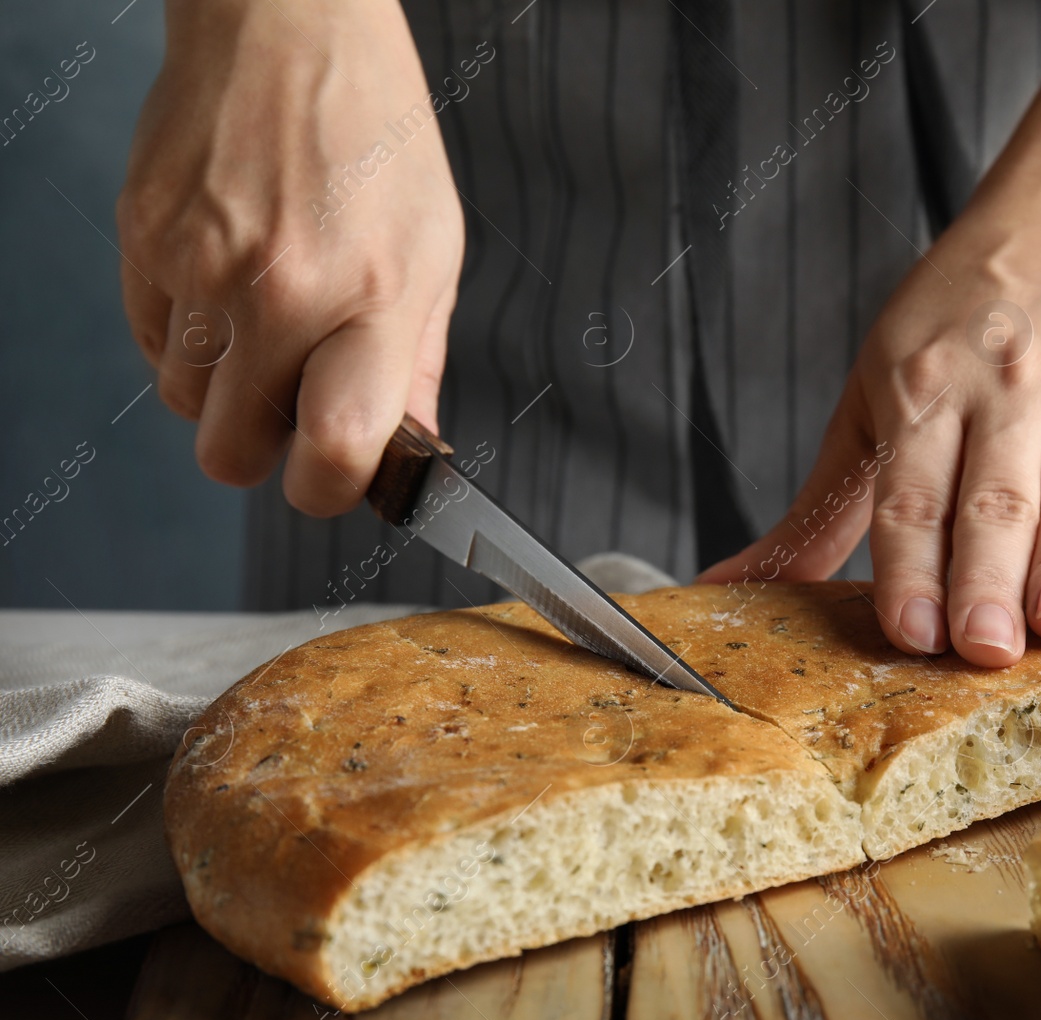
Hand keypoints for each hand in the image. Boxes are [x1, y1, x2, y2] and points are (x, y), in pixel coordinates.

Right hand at [117, 0, 461, 515]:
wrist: (289, 29)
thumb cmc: (375, 138)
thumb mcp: (435, 252)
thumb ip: (418, 364)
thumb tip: (408, 450)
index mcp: (374, 298)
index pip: (338, 450)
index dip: (329, 489)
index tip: (333, 478)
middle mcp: (281, 289)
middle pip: (233, 453)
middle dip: (263, 450)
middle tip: (293, 406)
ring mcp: (201, 265)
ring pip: (182, 405)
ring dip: (221, 390)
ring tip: (264, 322)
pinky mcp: (143, 238)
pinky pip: (147, 343)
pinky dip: (182, 337)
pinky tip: (224, 283)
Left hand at [700, 203, 1040, 667]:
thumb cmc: (950, 331)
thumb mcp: (869, 404)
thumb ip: (818, 513)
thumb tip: (729, 587)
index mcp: (919, 391)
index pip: (911, 495)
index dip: (910, 568)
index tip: (911, 633)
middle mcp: (1000, 393)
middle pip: (993, 502)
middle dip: (987, 580)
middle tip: (985, 648)